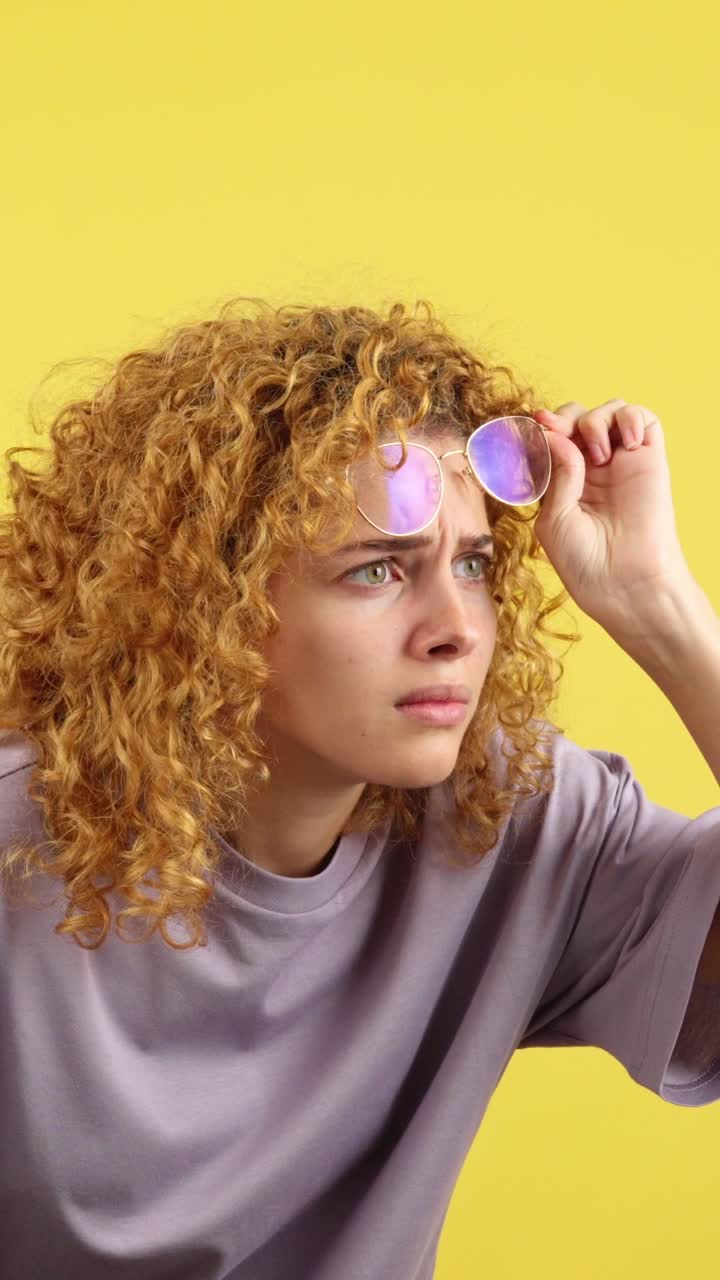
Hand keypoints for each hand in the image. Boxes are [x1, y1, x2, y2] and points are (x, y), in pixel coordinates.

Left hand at [531, 398, 692, 636]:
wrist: (624, 582)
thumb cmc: (583, 560)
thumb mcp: (554, 516)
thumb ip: (555, 473)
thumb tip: (555, 433)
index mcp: (563, 479)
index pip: (553, 436)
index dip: (542, 426)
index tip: (534, 426)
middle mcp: (592, 467)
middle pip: (578, 416)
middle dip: (565, 416)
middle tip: (560, 431)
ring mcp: (621, 461)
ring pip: (609, 411)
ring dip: (596, 419)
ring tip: (597, 455)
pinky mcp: (650, 459)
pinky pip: (644, 418)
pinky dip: (630, 416)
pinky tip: (624, 443)